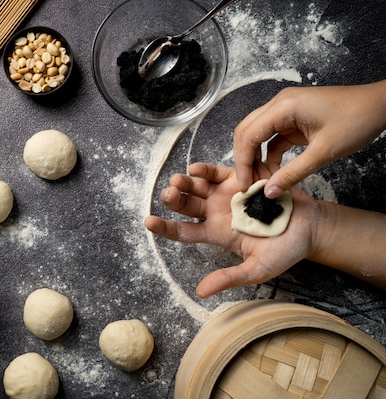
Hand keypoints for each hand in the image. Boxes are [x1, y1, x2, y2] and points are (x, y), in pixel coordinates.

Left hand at [144, 162, 318, 297]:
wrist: (312, 227)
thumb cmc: (285, 250)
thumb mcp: (257, 269)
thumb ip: (229, 277)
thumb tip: (201, 292)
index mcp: (216, 234)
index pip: (183, 231)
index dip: (165, 227)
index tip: (148, 221)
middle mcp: (216, 212)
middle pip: (187, 205)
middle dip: (174, 199)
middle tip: (168, 194)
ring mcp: (226, 194)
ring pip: (197, 186)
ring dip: (185, 182)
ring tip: (177, 180)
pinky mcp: (240, 177)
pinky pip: (217, 172)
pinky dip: (205, 169)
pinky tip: (195, 168)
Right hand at [233, 81, 385, 197]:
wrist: (380, 106)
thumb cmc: (357, 120)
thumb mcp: (323, 152)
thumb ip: (292, 174)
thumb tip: (269, 191)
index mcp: (283, 106)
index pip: (249, 135)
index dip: (242, 162)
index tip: (245, 184)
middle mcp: (279, 104)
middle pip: (247, 132)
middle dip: (245, 160)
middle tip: (249, 184)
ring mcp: (285, 111)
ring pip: (257, 135)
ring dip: (256, 158)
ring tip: (262, 181)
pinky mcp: (292, 119)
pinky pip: (272, 138)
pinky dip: (270, 155)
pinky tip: (274, 172)